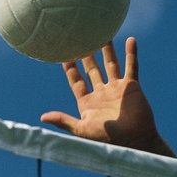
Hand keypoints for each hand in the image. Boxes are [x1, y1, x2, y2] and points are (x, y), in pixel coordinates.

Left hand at [40, 37, 159, 150]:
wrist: (134, 141)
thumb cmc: (107, 139)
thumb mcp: (82, 129)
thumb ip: (64, 121)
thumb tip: (42, 117)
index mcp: (87, 102)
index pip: (76, 81)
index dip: (69, 69)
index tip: (63, 55)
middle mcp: (101, 93)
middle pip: (92, 69)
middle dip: (86, 55)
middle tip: (80, 38)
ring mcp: (116, 88)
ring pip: (111, 64)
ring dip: (107, 50)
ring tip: (103, 34)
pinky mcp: (131, 86)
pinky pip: (132, 66)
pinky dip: (131, 53)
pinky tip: (130, 39)